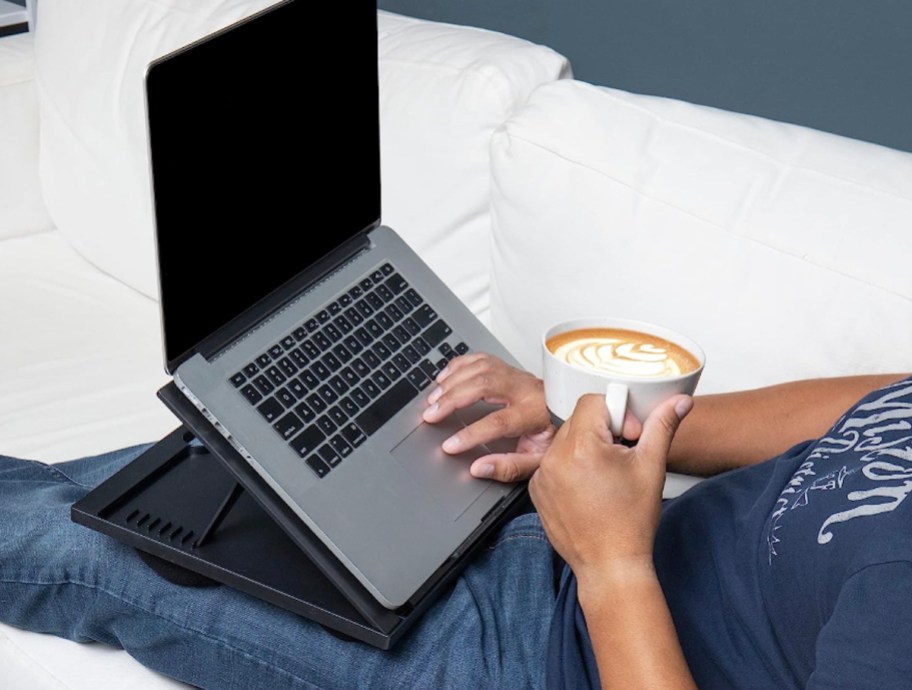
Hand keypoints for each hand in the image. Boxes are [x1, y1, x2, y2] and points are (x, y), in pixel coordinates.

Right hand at [421, 353, 554, 481]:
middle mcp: (526, 389)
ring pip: (480, 369)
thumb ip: (509, 467)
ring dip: (452, 382)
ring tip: (433, 399)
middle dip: (453, 400)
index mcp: (535, 412)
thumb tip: (479, 468)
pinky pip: (481, 359)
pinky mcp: (509, 369)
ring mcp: (517, 375)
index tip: (449, 445)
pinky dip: (459, 366)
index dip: (471, 434)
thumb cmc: (554, 438)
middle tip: (431, 415)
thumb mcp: (539, 461)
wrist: (569, 414)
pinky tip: (445, 378)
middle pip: (483, 386)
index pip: (499, 422)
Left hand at [529, 393, 692, 586]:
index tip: (630, 435)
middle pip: (579, 419)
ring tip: (605, 475)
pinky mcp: (536, 489)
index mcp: (581, 447)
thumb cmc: (631, 523)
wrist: (610, 566)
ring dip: (587, 446)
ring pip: (566, 439)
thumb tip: (679, 402)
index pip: (592, 401)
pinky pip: (553, 461)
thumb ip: (662, 427)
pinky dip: (571, 465)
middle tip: (621, 454)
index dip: (617, 413)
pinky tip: (589, 487)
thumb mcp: (651, 467)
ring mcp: (542, 475)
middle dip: (603, 429)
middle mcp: (554, 458)